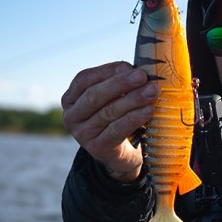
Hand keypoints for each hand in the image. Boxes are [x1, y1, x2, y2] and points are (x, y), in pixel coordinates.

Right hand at [61, 61, 158, 181]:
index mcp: (70, 99)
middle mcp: (71, 116)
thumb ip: (119, 83)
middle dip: (121, 83)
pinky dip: (134, 118)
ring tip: (151, 91)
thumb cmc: (117, 119)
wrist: (121, 154)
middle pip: (95, 95)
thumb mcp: (113, 99)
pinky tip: (148, 110)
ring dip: (132, 99)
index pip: (84, 79)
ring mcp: (82, 134)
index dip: (106, 71)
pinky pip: (116, 130)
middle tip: (142, 76)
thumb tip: (137, 69)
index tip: (129, 66)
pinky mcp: (97, 148)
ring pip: (108, 112)